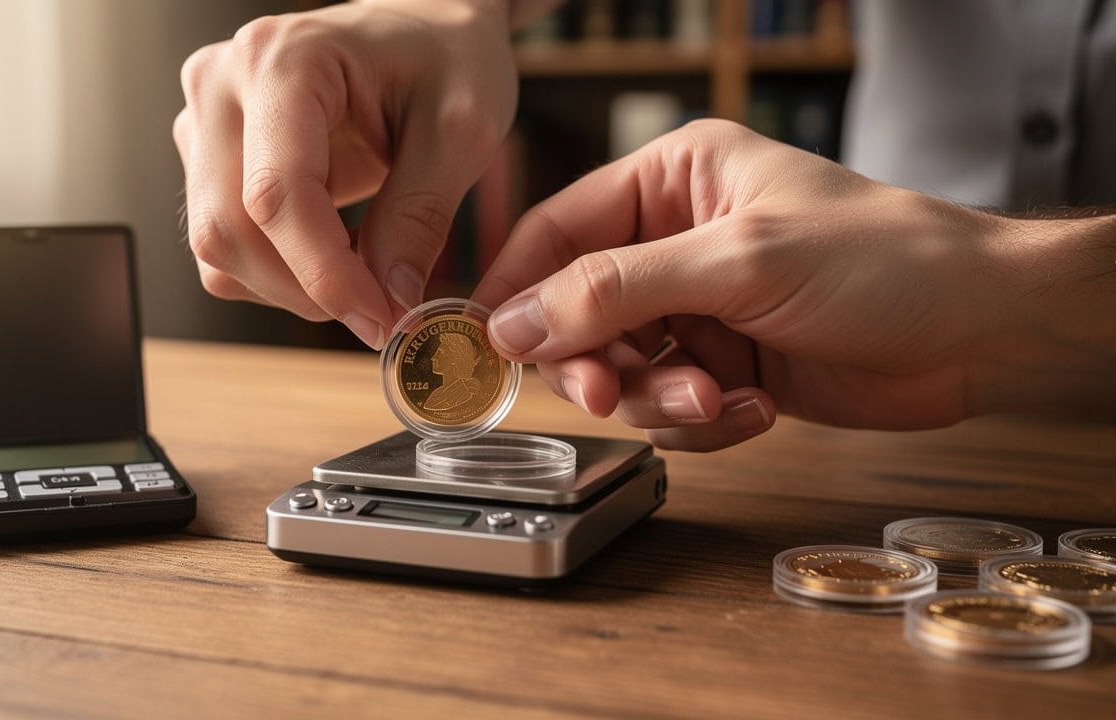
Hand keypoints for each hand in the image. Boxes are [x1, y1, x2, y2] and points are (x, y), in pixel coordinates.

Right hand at [174, 0, 517, 347]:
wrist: (427, 27)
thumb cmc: (448, 54)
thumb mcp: (464, 127)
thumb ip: (421, 214)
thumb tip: (388, 300)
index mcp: (284, 60)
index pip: (276, 194)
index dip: (325, 274)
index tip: (383, 319)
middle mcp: (223, 83)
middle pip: (230, 228)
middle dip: (309, 290)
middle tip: (384, 310)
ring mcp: (207, 119)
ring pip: (218, 247)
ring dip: (292, 288)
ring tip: (368, 274)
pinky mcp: (211, 156)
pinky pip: (226, 246)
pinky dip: (279, 274)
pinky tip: (337, 256)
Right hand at [474, 119, 1115, 450]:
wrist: (986, 331)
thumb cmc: (884, 259)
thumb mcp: (739, 262)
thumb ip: (616, 290)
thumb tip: (513, 322)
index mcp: (671, 181)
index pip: (558, 232)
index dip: (516, 290)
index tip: (487, 346)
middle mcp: (676, 242)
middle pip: (579, 313)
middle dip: (598, 362)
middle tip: (609, 393)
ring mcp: (702, 309)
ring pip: (624, 372)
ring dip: (662, 400)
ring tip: (720, 401)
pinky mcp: (728, 368)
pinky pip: (673, 409)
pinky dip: (707, 423)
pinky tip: (760, 408)